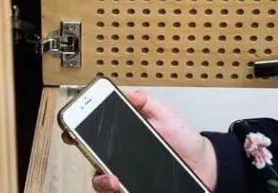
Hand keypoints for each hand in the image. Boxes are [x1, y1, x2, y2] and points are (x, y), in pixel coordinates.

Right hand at [62, 90, 217, 192]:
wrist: (206, 165)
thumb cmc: (185, 140)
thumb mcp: (166, 116)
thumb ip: (148, 104)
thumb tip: (131, 94)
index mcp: (124, 139)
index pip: (94, 137)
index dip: (78, 134)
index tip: (70, 131)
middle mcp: (122, 160)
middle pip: (93, 161)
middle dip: (87, 159)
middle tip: (91, 155)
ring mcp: (129, 178)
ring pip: (103, 184)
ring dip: (102, 182)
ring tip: (112, 180)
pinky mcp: (137, 190)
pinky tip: (121, 188)